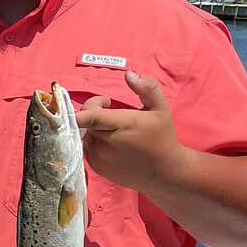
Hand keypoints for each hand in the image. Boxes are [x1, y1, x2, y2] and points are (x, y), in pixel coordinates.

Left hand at [75, 70, 188, 195]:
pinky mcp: (96, 167)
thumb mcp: (160, 108)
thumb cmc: (162, 136)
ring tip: (114, 128)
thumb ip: (147, 87)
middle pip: (85, 121)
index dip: (90, 105)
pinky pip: (86, 147)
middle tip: (111, 110)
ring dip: (93, 127)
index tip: (106, 102)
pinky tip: (111, 141)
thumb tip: (129, 74)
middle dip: (95, 111)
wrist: (163, 172)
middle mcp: (106, 143)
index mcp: (122, 125)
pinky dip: (93, 141)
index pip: (89, 116)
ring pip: (84, 133)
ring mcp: (99, 157)